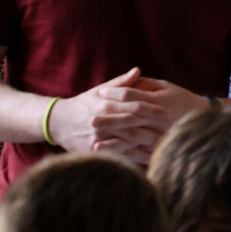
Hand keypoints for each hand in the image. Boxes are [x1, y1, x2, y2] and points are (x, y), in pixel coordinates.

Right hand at [50, 68, 201, 163]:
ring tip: (167, 150)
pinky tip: (150, 161)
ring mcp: (98, 140)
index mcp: (106, 105)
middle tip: (174, 134)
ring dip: (147, 149)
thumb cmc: (82, 103)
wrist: (57, 122)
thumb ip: (121, 83)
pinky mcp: (95, 152)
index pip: (133, 108)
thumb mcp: (99, 90)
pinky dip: (134, 160)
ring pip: (127, 145)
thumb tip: (138, 70)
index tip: (168, 113)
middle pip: (133, 129)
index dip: (151, 112)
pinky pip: (118, 157)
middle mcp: (102, 123)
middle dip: (153, 132)